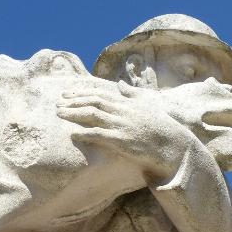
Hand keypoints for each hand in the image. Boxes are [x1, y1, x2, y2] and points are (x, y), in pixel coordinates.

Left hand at [55, 83, 193, 179]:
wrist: (174, 147)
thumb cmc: (162, 128)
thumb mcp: (149, 106)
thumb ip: (133, 94)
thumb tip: (121, 83)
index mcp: (128, 103)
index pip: (101, 93)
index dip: (82, 92)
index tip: (68, 92)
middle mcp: (124, 111)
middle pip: (93, 101)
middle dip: (73, 100)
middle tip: (58, 102)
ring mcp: (122, 125)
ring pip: (92, 115)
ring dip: (73, 113)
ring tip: (59, 113)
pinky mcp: (122, 141)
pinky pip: (99, 135)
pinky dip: (84, 133)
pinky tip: (72, 134)